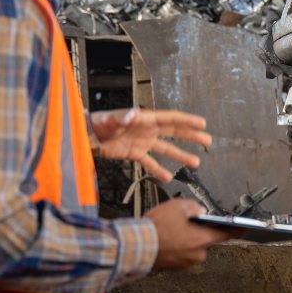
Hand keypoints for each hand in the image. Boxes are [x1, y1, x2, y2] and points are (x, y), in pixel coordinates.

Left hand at [90, 108, 211, 181]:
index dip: (187, 121)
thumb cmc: (96, 123)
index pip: (171, 119)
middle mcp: (147, 130)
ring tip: (195, 162)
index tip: (202, 123)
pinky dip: (158, 170)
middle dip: (191, 136)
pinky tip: (168, 177)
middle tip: (207, 141)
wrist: (84, 136)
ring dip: (180, 155)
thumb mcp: (109, 120)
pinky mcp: (134, 153)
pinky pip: (150, 162)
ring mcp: (142, 142)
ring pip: (166, 149)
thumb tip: (133, 116)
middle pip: (174, 132)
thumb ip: (121, 118)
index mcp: (145, 119)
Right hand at [144, 199, 242, 269]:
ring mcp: (186, 263)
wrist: (137, 248)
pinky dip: (177, 246)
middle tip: (186, 222)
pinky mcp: (174, 267)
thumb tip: (199, 210)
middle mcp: (198, 254)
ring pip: (192, 247)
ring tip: (171, 229)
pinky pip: (181, 254)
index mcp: (203, 240)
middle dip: (199, 231)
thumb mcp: (178, 207)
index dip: (235, 230)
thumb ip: (194, 207)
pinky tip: (166, 238)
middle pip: (205, 239)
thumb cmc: (157, 228)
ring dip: (186, 239)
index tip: (243, 229)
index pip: (226, 234)